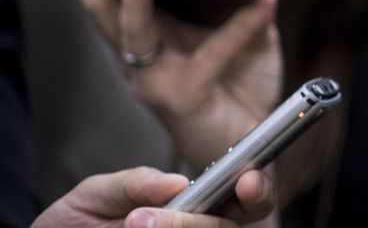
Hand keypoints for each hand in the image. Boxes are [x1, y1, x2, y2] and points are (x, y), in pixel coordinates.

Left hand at [30, 165, 272, 226]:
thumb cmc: (75, 222)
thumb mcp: (97, 193)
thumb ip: (136, 182)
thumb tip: (179, 181)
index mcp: (196, 205)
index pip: (245, 199)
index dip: (257, 189)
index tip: (247, 180)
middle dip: (196, 222)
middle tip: (142, 219)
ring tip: (128, 225)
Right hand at [78, 0, 282, 169]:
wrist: (251, 141)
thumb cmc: (240, 84)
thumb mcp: (244, 35)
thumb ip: (242, 5)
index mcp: (148, 38)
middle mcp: (140, 58)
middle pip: (101, 6)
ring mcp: (155, 78)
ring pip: (130, 24)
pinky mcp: (184, 96)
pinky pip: (210, 53)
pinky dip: (241, 23)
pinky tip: (265, 0)